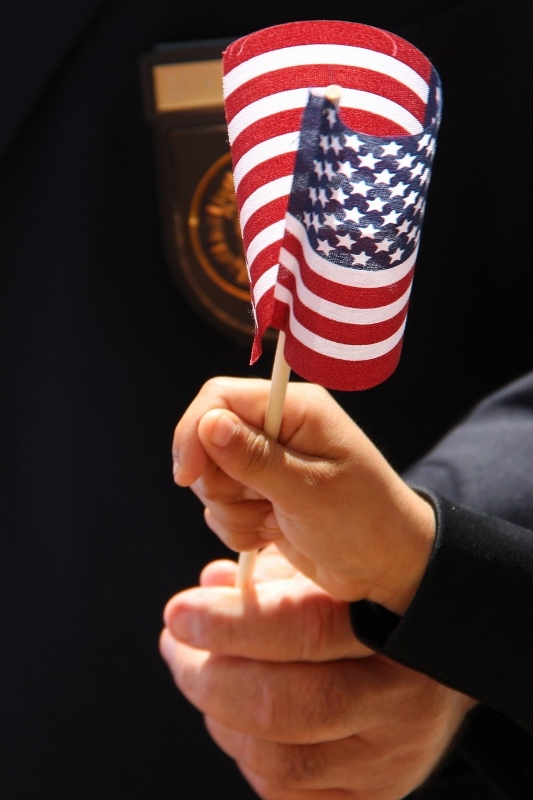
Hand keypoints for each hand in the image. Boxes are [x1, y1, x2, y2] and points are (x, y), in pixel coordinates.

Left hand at [160, 547, 475, 799]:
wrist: (444, 661)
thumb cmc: (372, 605)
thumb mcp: (333, 571)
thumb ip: (274, 573)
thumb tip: (210, 584)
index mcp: (392, 624)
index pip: (301, 628)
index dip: (228, 624)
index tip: (178, 614)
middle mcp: (398, 697)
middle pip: (280, 706)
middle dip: (207, 679)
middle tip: (175, 648)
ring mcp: (391, 757)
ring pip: (277, 760)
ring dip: (220, 720)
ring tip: (206, 681)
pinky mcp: (377, 795)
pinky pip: (289, 795)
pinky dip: (249, 759)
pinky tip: (244, 724)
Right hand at [172, 377, 435, 613]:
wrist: (387, 567)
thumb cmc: (363, 522)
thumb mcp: (309, 492)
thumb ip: (255, 458)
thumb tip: (208, 423)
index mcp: (295, 409)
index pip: (218, 398)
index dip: (194, 433)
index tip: (186, 477)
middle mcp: (277, 428)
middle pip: (206, 442)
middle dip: (221, 484)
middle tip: (262, 504)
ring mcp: (267, 462)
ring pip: (211, 480)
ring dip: (233, 512)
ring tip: (275, 521)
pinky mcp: (261, 492)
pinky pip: (222, 507)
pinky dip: (239, 527)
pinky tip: (273, 532)